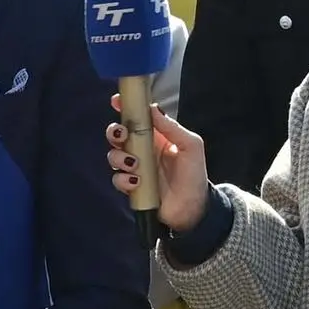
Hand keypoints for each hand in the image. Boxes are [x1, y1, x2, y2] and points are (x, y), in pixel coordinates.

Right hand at [105, 100, 210, 231]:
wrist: (193, 207)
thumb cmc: (194, 173)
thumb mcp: (191, 146)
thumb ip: (172, 128)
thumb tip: (153, 108)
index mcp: (156, 136)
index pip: (136, 117)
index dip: (125, 107)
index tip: (116, 101)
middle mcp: (142, 149)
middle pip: (118, 135)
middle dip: (114, 132)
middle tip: (121, 136)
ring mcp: (135, 168)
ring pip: (114, 156)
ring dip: (119, 157)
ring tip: (134, 164)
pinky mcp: (130, 187)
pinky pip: (117, 178)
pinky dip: (124, 179)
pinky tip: (137, 182)